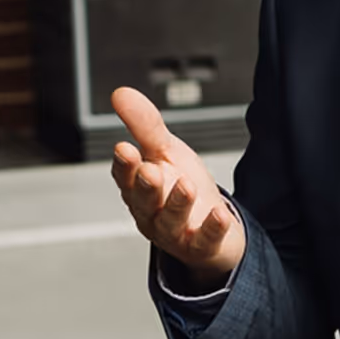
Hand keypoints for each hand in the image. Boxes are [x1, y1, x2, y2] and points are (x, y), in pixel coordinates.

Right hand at [108, 85, 244, 281]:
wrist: (212, 224)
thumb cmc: (182, 185)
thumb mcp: (166, 151)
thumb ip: (144, 125)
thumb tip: (121, 93)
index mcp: (140, 188)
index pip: (126, 177)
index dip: (125, 165)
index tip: (124, 148)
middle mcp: (152, 212)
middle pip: (144, 201)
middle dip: (146, 187)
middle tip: (150, 170)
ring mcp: (175, 232)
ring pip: (171, 221)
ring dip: (177, 204)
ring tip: (185, 185)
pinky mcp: (201, 245)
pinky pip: (205, 240)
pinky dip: (212, 228)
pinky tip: (219, 214)